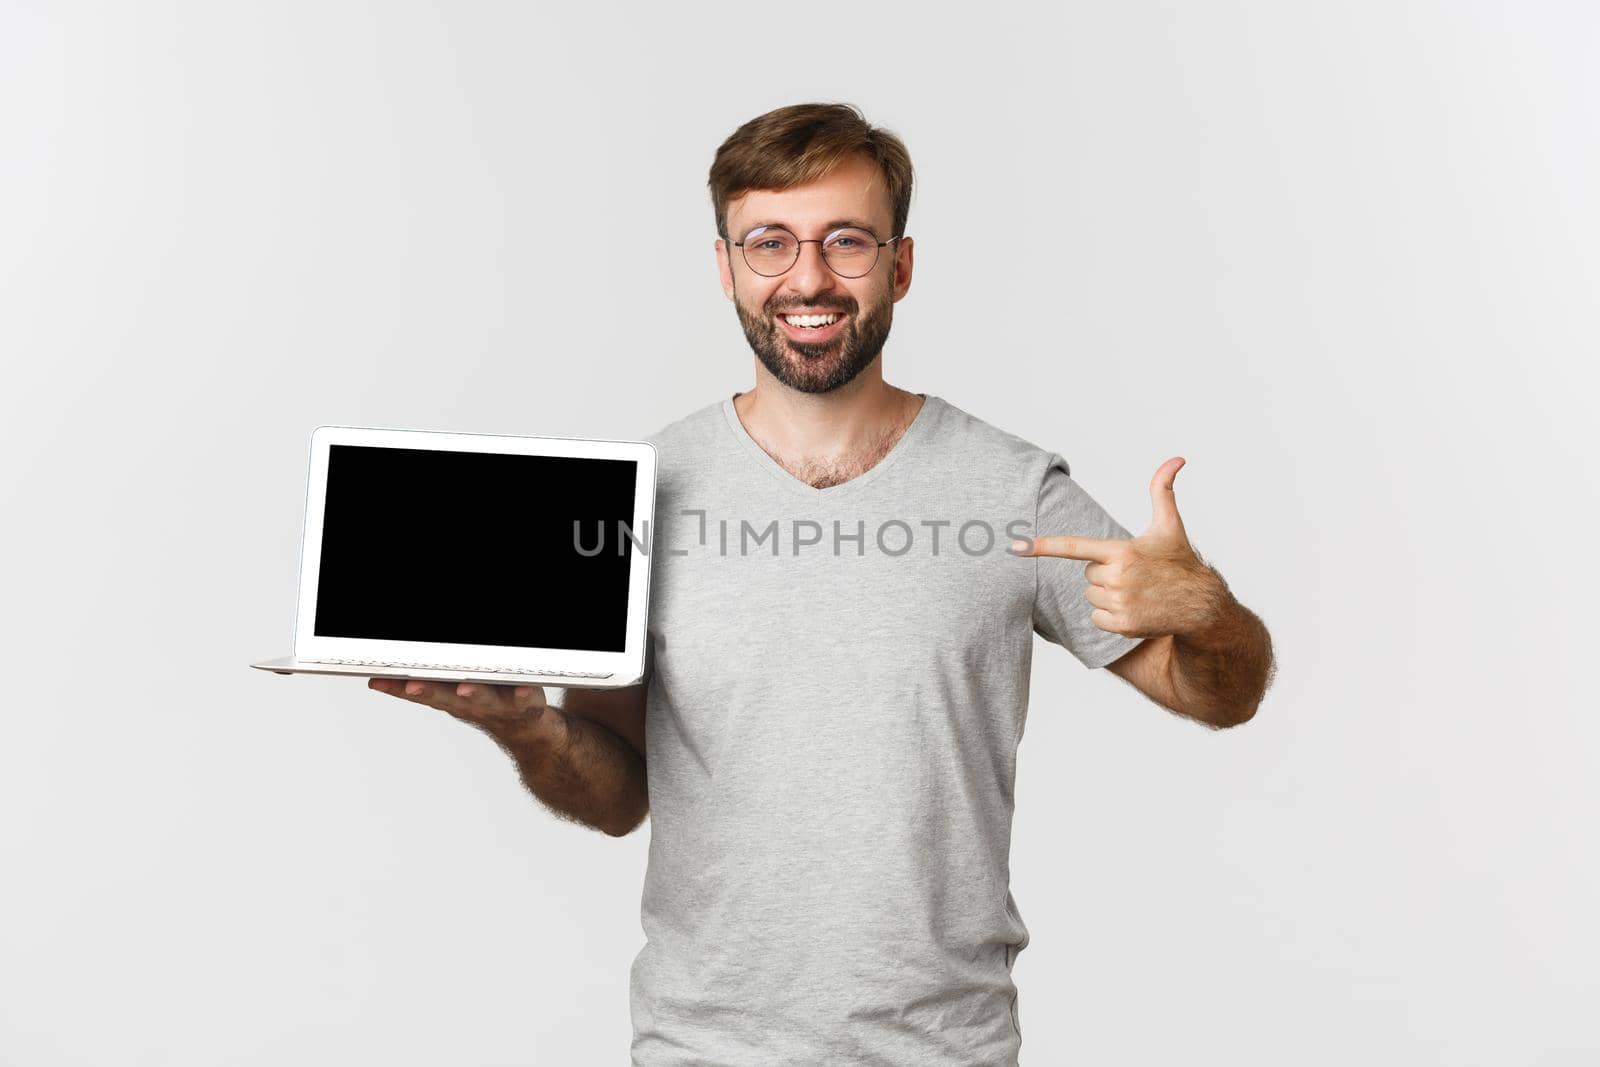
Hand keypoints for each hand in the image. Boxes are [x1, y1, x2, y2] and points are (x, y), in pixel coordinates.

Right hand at [368, 677, 564, 740]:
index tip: (376, 681)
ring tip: (463, 689)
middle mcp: (473, 704)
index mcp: (453, 698)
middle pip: (447, 697)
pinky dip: (524, 696)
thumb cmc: (492, 706)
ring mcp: (501, 706)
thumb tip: (392, 676)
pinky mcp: (530, 706)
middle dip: (428, 691)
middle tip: (412, 685)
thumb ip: (433, 684)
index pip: (421, 692)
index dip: (398, 688)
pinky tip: (522, 690)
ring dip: (474, 695)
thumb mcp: (457, 696)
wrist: (534, 737)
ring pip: (486, 700)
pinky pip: (528, 700)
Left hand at [1014, 456, 1224, 638]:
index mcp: (1121, 551)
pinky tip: (1135, 610)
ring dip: (1108, 596)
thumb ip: (1163, 490)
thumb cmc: (1180, 562)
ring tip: (1137, 593)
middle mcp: (1117, 577)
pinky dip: (1111, 617)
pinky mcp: (1122, 625)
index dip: (1043, 546)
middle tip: (1135, 575)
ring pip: (1090, 597)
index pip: (1074, 547)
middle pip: (1087, 575)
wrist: (1200, 606)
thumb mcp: (1169, 525)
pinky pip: (1096, 619)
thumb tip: (1177, 458)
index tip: (1015, 548)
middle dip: (1106, 574)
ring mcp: (1119, 603)